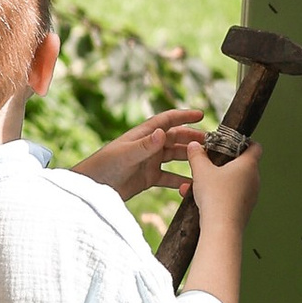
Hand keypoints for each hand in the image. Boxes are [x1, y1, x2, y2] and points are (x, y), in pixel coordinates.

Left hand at [71, 105, 206, 201]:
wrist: (91, 188)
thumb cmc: (104, 166)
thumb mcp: (125, 155)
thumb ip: (144, 146)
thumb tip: (162, 133)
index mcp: (142, 135)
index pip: (166, 120)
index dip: (183, 116)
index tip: (201, 114)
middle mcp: (148, 146)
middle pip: (175, 139)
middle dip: (191, 139)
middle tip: (210, 143)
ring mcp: (149, 162)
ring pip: (174, 157)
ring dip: (189, 159)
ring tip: (205, 163)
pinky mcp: (148, 178)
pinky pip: (169, 178)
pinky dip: (180, 181)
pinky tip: (191, 186)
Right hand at [183, 131, 261, 230]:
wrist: (221, 229)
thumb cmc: (216, 197)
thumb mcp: (201, 171)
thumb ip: (197, 156)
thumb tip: (194, 146)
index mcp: (249, 165)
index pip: (255, 146)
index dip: (245, 141)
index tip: (231, 141)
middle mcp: (254, 180)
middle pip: (242, 164)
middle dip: (224, 162)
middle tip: (208, 162)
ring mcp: (251, 196)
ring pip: (234, 182)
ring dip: (217, 180)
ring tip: (196, 183)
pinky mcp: (244, 209)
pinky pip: (231, 196)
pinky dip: (217, 194)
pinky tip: (198, 198)